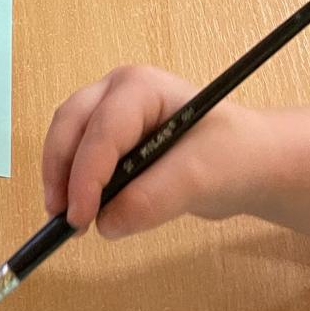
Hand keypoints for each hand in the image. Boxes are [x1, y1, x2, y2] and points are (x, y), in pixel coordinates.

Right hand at [42, 65, 265, 236]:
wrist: (248, 163)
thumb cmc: (232, 157)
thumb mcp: (200, 177)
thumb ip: (153, 199)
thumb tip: (106, 223)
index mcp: (142, 87)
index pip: (103, 129)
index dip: (87, 174)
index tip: (82, 217)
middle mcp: (118, 92)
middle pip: (71, 122)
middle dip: (61, 169)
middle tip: (62, 215)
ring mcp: (111, 112)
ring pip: (67, 137)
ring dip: (61, 176)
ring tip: (69, 219)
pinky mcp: (111, 139)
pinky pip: (77, 154)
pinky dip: (72, 182)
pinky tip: (82, 211)